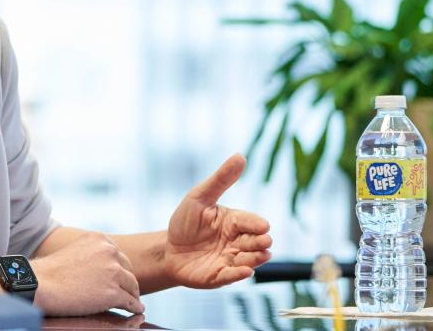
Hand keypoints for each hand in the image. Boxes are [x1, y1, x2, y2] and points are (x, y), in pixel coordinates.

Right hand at [32, 232, 143, 315]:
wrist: (41, 284)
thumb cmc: (51, 271)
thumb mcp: (74, 250)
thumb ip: (91, 254)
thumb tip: (103, 269)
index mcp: (100, 239)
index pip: (118, 254)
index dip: (120, 268)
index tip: (121, 276)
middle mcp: (109, 252)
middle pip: (128, 269)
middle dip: (128, 280)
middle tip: (129, 290)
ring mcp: (113, 273)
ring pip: (132, 286)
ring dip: (133, 294)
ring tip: (134, 300)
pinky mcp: (113, 293)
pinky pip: (130, 302)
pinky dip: (134, 307)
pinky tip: (136, 309)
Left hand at [163, 154, 271, 287]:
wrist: (168, 249)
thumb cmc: (186, 221)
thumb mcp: (199, 197)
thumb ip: (220, 179)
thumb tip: (240, 155)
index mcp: (234, 222)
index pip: (250, 222)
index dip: (257, 224)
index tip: (263, 226)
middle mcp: (237, 242)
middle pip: (255, 242)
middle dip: (260, 242)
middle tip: (264, 241)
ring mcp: (230, 260)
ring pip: (249, 260)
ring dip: (255, 258)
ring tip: (260, 256)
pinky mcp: (220, 276)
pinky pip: (232, 276)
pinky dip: (239, 274)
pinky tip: (245, 271)